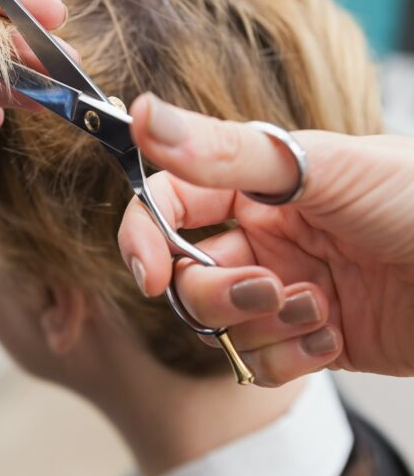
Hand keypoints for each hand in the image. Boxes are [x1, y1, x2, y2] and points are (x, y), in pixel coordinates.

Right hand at [118, 94, 413, 384]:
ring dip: (261, 324)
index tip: (148, 273)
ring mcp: (288, 288)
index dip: (146, 235)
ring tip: (319, 309)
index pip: (171, 202)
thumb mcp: (323, 168)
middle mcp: (266, 236)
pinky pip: (262, 362)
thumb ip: (226, 150)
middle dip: (217, 292)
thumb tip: (143, 113)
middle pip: (188, 275)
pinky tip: (333, 337)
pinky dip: (290, 358)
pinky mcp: (314, 338)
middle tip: (269, 290)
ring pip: (221, 324)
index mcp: (260, 185)